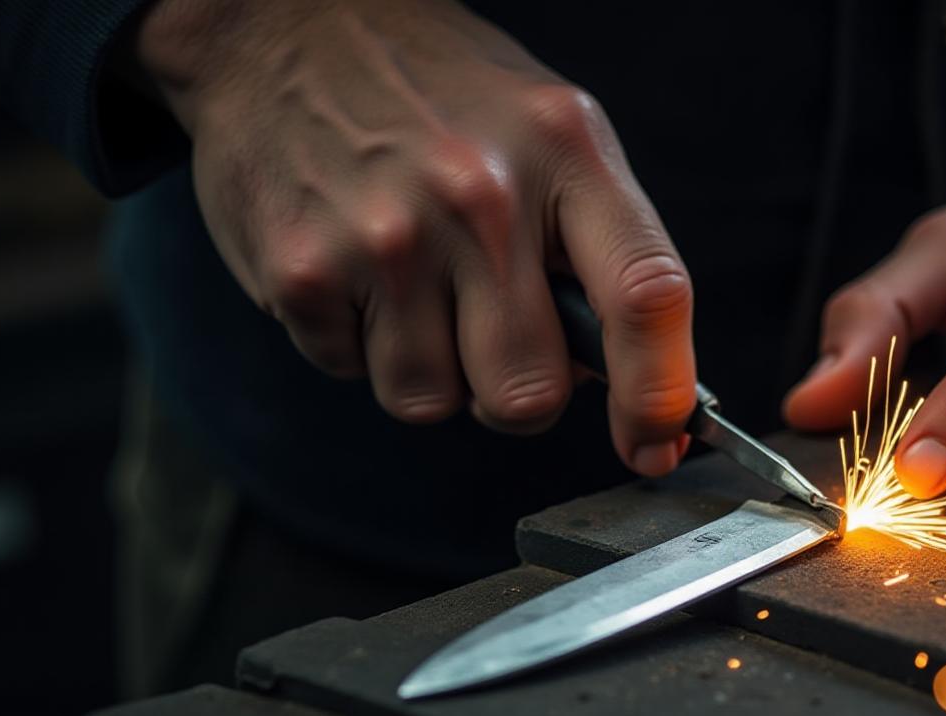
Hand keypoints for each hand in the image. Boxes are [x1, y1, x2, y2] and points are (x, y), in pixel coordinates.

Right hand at [133, 0, 694, 474]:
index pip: (646, 296)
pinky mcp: (302, 271)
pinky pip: (353, 375)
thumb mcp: (548, 131)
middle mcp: (481, 194)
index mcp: (566, 152)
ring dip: (428, 368)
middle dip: (514, 389)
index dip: (660, 396)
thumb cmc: (438, 94)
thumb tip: (626, 383)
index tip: (655, 444)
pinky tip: (354, 267)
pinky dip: (355, 342)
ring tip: (411, 281)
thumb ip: (598, 247)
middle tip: (487, 328)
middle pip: (529, 392)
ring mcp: (386, 236)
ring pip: (433, 402)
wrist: (285, 26)